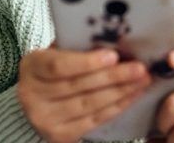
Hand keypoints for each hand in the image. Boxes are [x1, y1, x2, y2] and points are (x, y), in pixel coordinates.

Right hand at [17, 46, 152, 142]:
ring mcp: (44, 118)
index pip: (59, 66)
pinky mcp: (58, 135)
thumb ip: (79, 46)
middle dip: (113, 77)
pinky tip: (132, 95)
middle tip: (140, 68)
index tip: (113, 55)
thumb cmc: (56, 67)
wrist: (38, 100)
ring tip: (142, 80)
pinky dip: (116, 107)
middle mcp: (32, 95)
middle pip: (78, 86)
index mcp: (31, 66)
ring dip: (120, 92)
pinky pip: (94, 120)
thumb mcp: (59, 51)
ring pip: (89, 104)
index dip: (87, 62)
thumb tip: (117, 40)